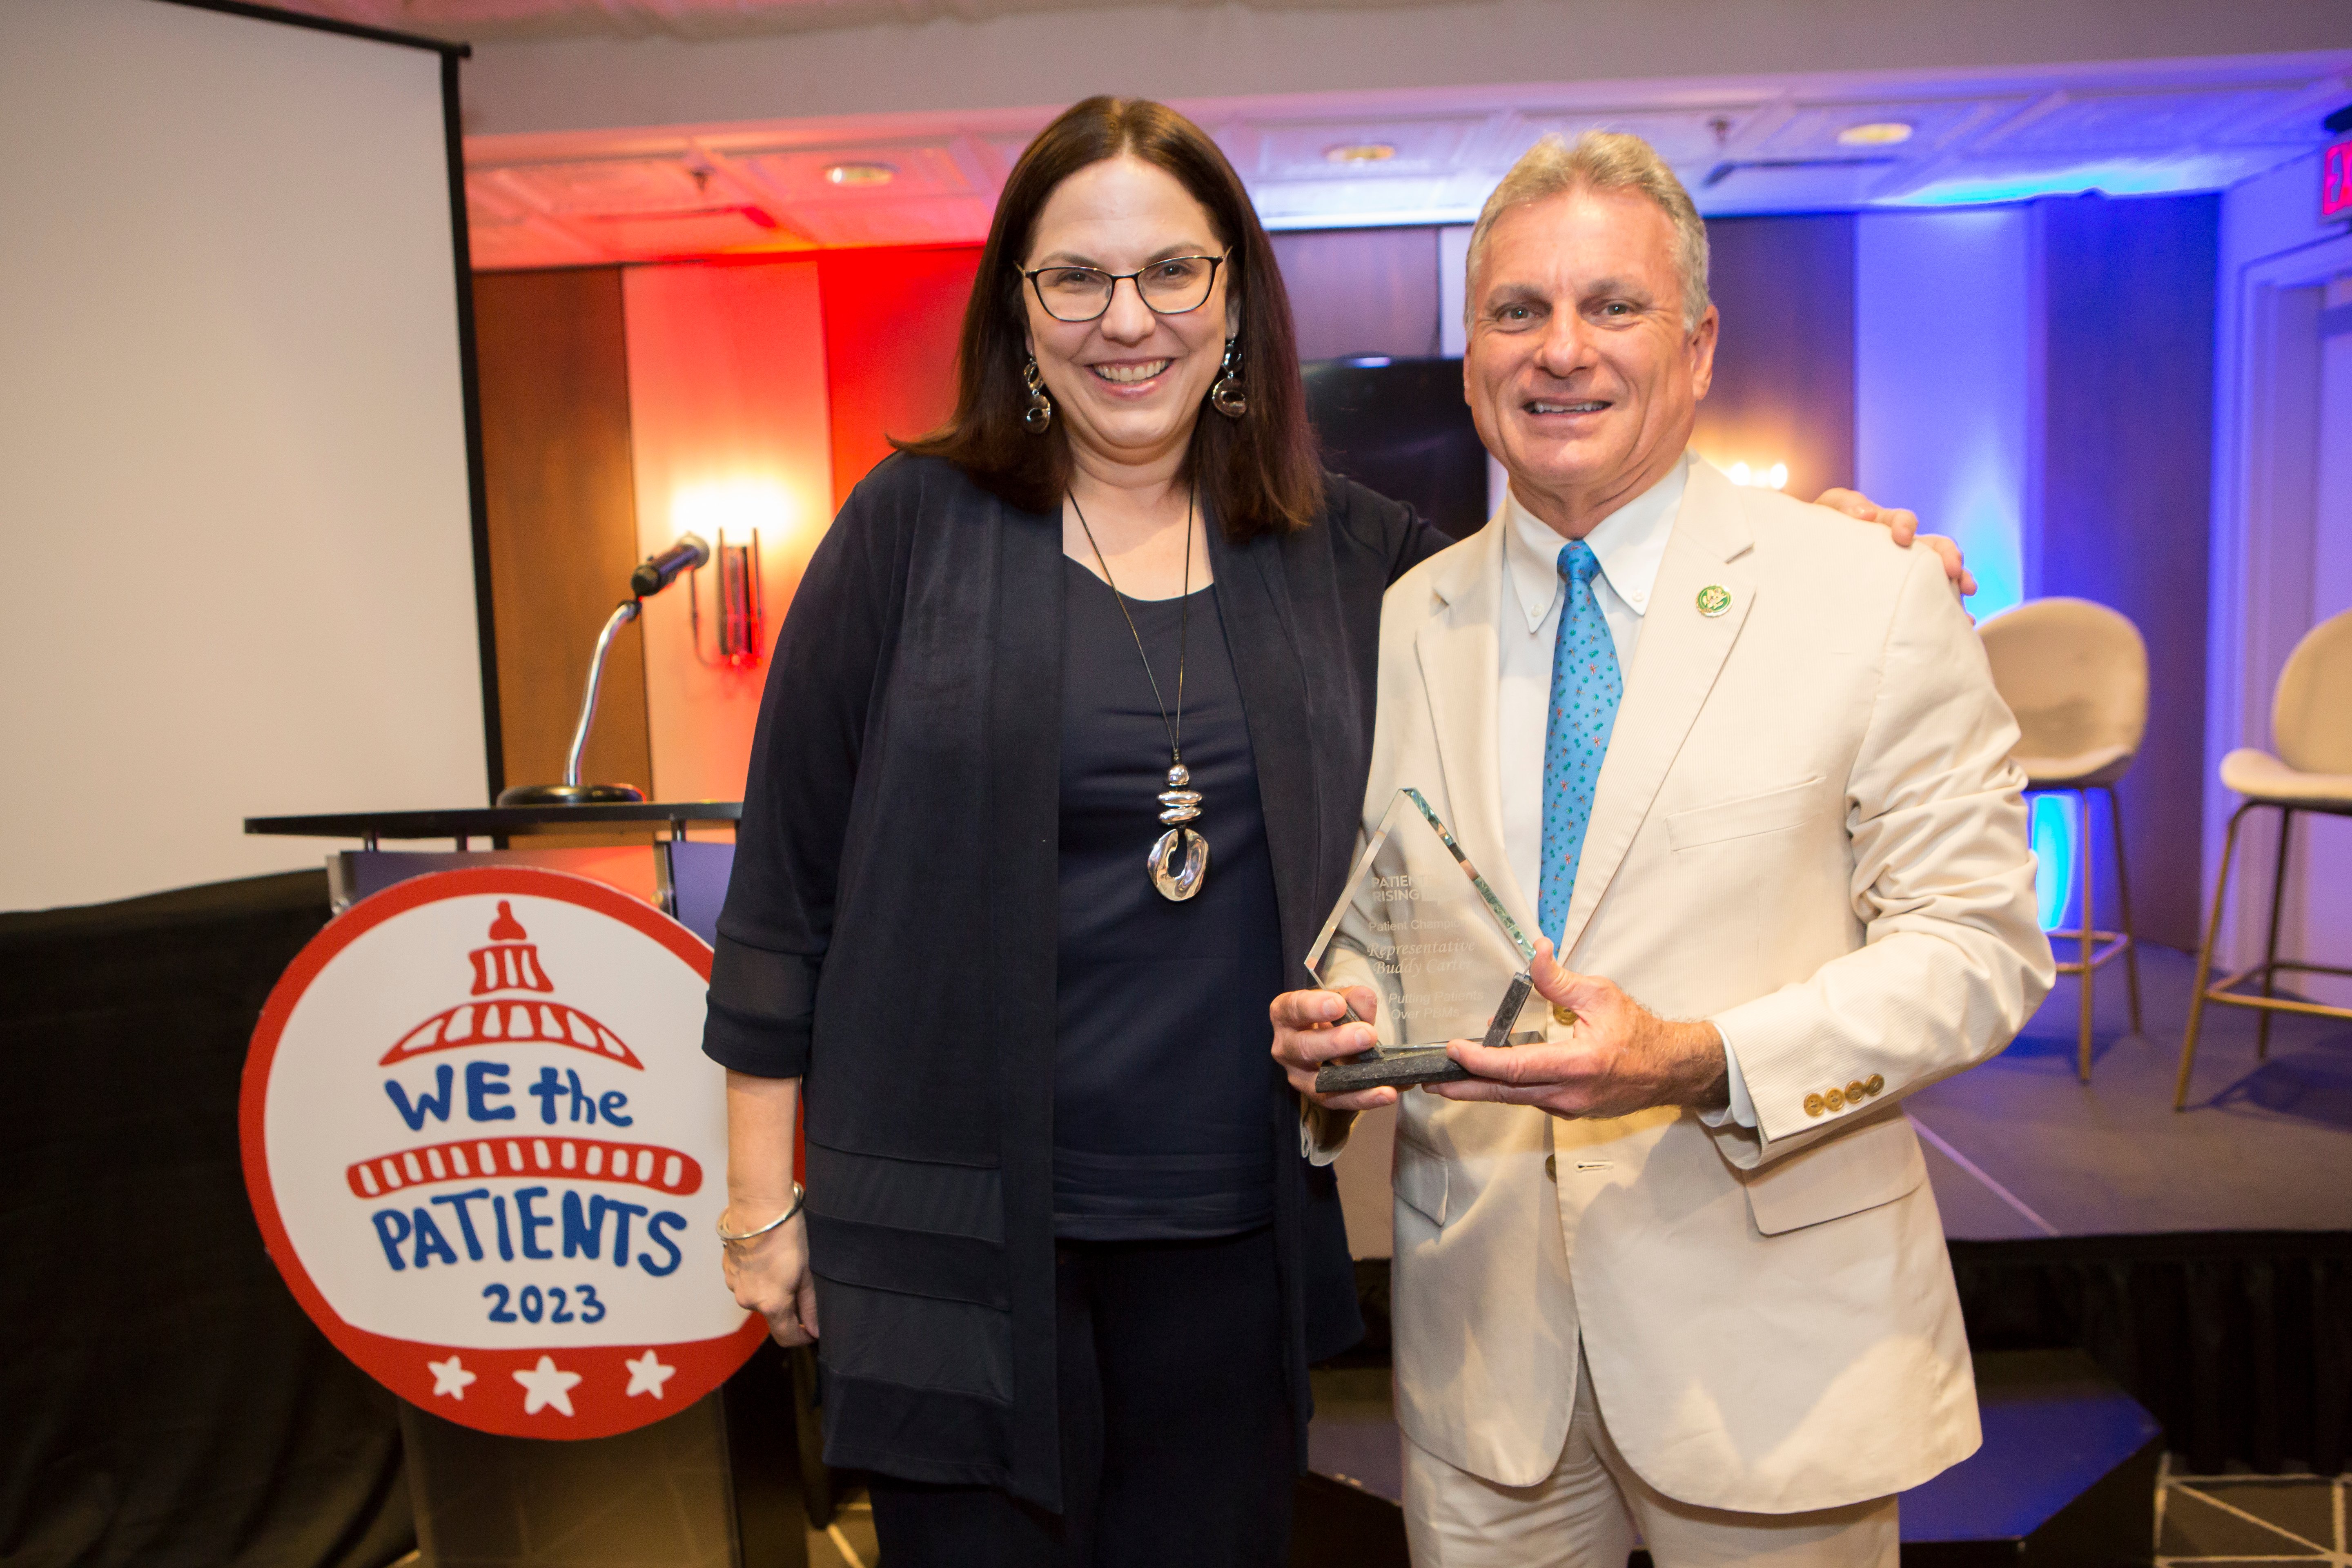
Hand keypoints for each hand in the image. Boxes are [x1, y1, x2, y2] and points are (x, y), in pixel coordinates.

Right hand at [720, 1209, 817, 1346]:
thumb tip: (815, 1329)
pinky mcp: (727, 1269)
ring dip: (771, 1288)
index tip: (813, 1330)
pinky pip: (746, 1281)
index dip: (802, 1336)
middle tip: (802, 1282)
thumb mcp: (807, 1272)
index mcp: (770, 1304)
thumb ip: (810, 1304)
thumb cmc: (787, 1235)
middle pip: (772, 1314)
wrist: (758, 1206)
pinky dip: (758, 1275)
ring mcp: (734, 1284)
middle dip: (788, 1305)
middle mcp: (748, 1300)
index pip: (786, 1337)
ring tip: (784, 1262)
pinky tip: (767, 1255)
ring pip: (758, 1296)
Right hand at [1271, 985, 1399, 1112]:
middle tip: (1366, 1035)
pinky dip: (1364, 1098)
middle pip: (1304, 1047)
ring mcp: (1299, 1076)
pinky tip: (1386, 1093)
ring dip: (1352, 1078)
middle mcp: (1286, 1047)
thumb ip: (1354, 1000)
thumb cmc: (1330, 1018)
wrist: (1331, 1042)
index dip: (1313, 1007)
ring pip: (1318, 1082)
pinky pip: (1338, 1101)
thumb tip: (1366, 998)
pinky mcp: (1317, 1096)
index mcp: (1286, 1015)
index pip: (1292, 1009)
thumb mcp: (1341, 1002)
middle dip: (1337, 1042)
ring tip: (1379, 1075)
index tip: (1337, 1004)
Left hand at [1428, 940, 1726, 1119]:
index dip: (1480, 1061)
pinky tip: (1490, 1072)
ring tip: (1450, 1073)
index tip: (1454, 1049)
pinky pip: (1530, 1098)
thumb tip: (1535, 953)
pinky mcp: (1569, 1109)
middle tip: (1431, 1080)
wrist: (1669, 1069)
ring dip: (1482, 1085)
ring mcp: (1568, 1106)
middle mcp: (1569, 1093)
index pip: (1516, 1067)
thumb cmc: (1639, 1034)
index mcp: (1577, 1065)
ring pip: (1515, 1098)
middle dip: (1464, 1086)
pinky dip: (1507, 1085)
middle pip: (1505, 1093)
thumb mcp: (1601, 996)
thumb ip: (1559, 980)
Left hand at [1814, 487, 1976, 596]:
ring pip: (1943, 574)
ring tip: (1968, 591)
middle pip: (1936, 547)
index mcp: (1886, 527)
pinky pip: (1935, 601)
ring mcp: (1911, 572)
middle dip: (1949, 555)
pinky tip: (1963, 622)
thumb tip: (1868, 514)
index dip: (1905, 525)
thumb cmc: (1823, 531)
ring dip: (1960, 580)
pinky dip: (1952, 609)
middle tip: (1953, 568)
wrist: (1812, 559)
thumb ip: (1845, 504)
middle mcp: (1906, 549)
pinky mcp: (1910, 595)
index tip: (1901, 536)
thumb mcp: (1828, 510)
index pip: (1902, 521)